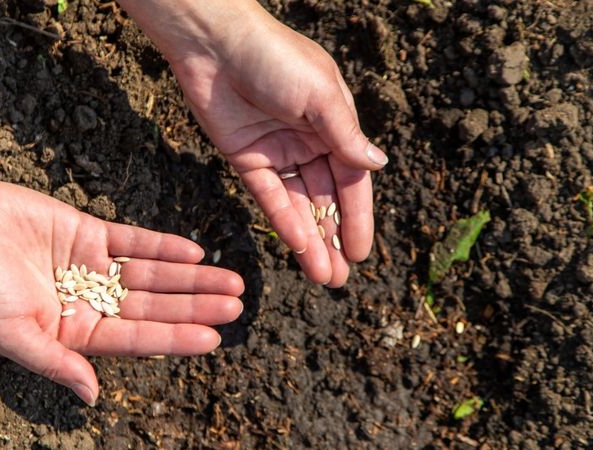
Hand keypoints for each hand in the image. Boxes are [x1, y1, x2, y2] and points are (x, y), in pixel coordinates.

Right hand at [0, 179, 243, 405]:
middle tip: (236, 304)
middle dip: (196, 305)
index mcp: (78, 332)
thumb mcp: (14, 336)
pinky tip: (194, 250)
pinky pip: (134, 240)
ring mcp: (95, 266)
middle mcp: (93, 301)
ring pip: (153, 272)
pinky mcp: (91, 232)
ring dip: (191, 275)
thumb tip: (93, 397)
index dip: (176, 336)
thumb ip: (56, 364)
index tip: (214, 339)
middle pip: (155, 305)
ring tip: (229, 279)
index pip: (138, 337)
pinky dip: (163, 245)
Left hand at [153, 4, 387, 286]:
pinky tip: (296, 247)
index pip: (352, 180)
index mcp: (333, 124)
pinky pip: (269, 196)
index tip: (360, 253)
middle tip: (340, 279)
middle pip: (326, 199)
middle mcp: (308, 142)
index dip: (357, 217)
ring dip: (310, 240)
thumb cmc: (275, 57)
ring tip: (322, 276)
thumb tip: (378, 165)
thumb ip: (345, 136)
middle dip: (333, 238)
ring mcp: (277, 152)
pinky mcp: (245, 158)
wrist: (214, 43)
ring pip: (299, 205)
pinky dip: (282, 221)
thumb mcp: (319, 95)